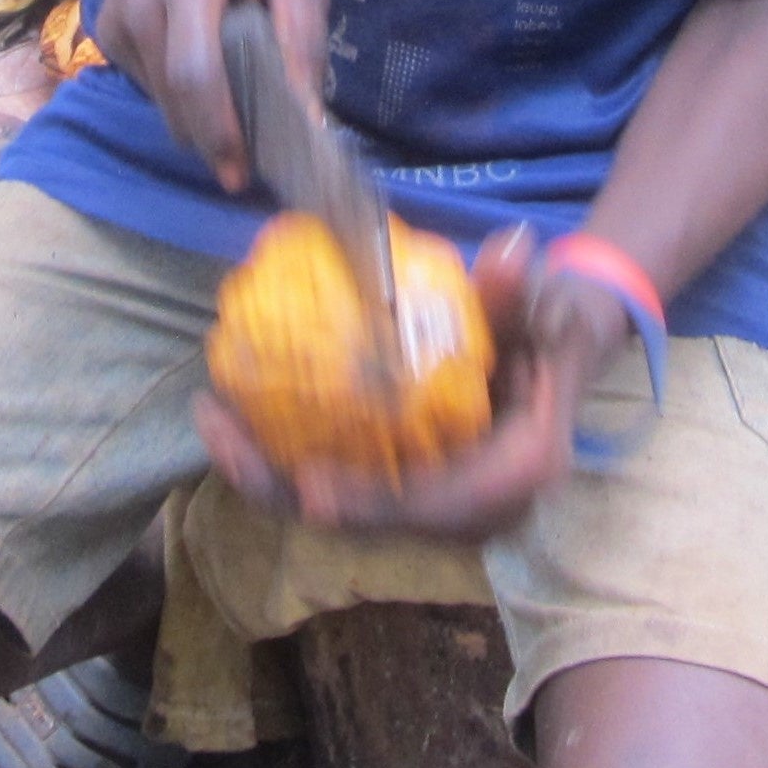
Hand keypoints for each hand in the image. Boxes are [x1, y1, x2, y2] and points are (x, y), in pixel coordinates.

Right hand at [96, 0, 330, 192]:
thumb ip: (302, 32)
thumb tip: (307, 113)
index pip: (194, 70)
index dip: (219, 129)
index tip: (245, 172)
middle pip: (172, 97)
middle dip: (214, 141)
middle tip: (256, 166)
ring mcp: (115, 15)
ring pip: (158, 99)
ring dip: (199, 123)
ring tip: (241, 121)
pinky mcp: (107, 28)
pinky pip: (147, 84)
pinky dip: (180, 98)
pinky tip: (210, 78)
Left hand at [195, 229, 636, 541]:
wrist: (557, 352)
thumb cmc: (553, 333)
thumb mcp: (547, 314)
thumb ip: (521, 296)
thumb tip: (510, 250)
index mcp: (506, 482)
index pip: (430, 508)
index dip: (369, 504)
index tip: (311, 488)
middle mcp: (460, 508)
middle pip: (361, 517)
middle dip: (283, 488)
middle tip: (224, 433)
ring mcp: (422, 498)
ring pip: (333, 502)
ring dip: (264, 469)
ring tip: (210, 416)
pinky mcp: (397, 478)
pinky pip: (331, 472)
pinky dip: (279, 448)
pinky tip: (229, 404)